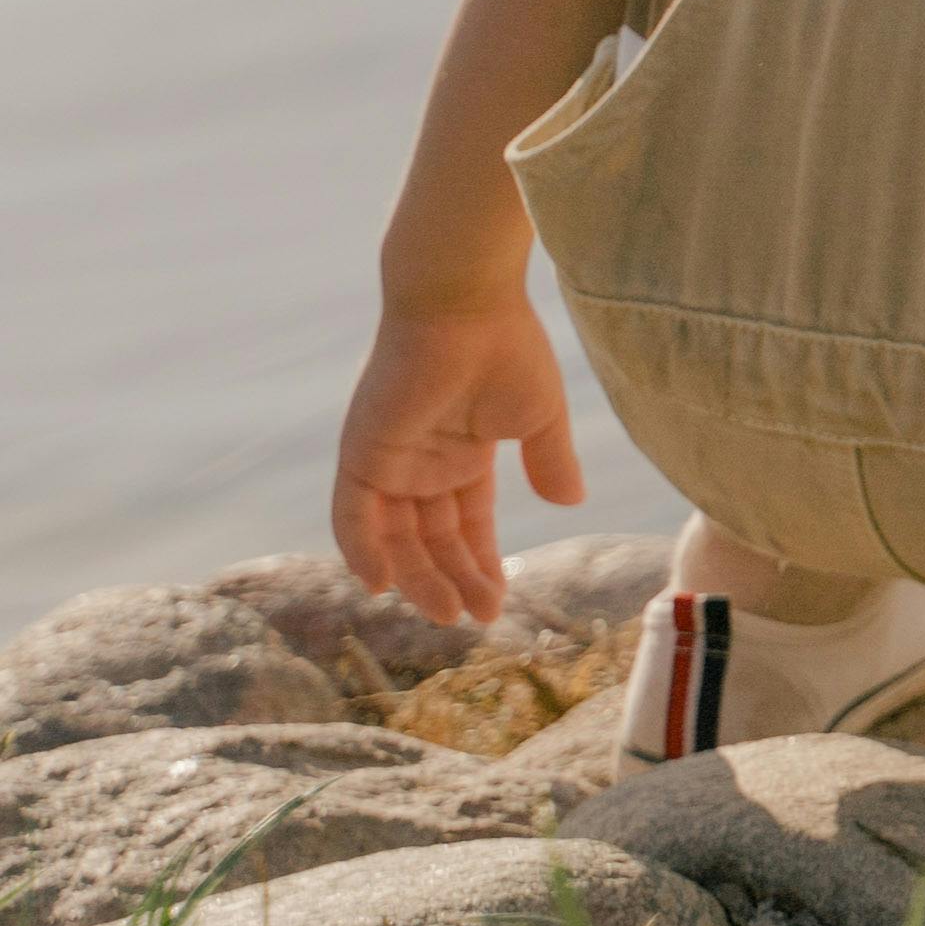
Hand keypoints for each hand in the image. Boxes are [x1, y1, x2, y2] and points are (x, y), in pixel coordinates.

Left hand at [331, 298, 582, 624]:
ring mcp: (389, 460)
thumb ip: (550, 462)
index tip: (498, 603)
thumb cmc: (508, 350)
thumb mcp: (539, 418)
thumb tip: (569, 503)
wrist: (466, 306)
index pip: (466, 524)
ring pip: (395, 537)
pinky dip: (362, 550)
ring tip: (447, 612)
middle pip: (430, 539)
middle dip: (452, 580)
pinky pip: (353, 515)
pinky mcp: (362, 452)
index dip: (480, 564)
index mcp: (462, 455)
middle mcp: (420, 464)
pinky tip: (383, 585)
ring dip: (417, 576)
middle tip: (475, 619)